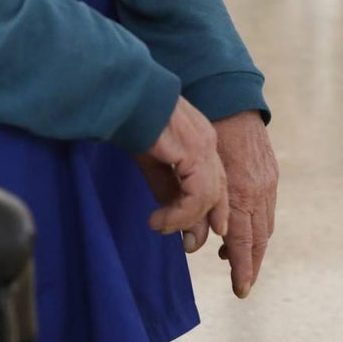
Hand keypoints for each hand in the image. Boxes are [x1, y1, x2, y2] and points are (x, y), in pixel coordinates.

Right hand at [137, 97, 228, 250]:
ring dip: (185, 220)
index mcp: (201, 142)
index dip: (211, 211)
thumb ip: (168, 192)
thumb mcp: (153, 164)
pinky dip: (180, 213)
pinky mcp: (194, 152)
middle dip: (208, 222)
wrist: (123, 95)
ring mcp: (205, 146)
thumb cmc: (131, 122)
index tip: (198, 236)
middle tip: (191, 246)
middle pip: (219, 192)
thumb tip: (176, 226)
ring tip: (160, 227)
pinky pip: (197, 194)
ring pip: (209, 197)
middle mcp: (208, 143)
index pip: (216, 183)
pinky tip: (159, 220)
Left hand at [212, 111, 277, 297]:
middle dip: (251, 265)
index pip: (243, 244)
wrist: (230, 99)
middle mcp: (258, 193)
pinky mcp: (270, 174)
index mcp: (239, 195)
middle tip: (243, 284)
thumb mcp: (193, 172)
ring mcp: (267, 183)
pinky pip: (267, 209)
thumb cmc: (204, 134)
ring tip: (236, 258)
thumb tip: (198, 240)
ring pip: (265, 227)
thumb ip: (197, 206)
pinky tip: (243, 227)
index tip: (241, 291)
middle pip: (259, 241)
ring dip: (253, 246)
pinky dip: (258, 226)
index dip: (242, 270)